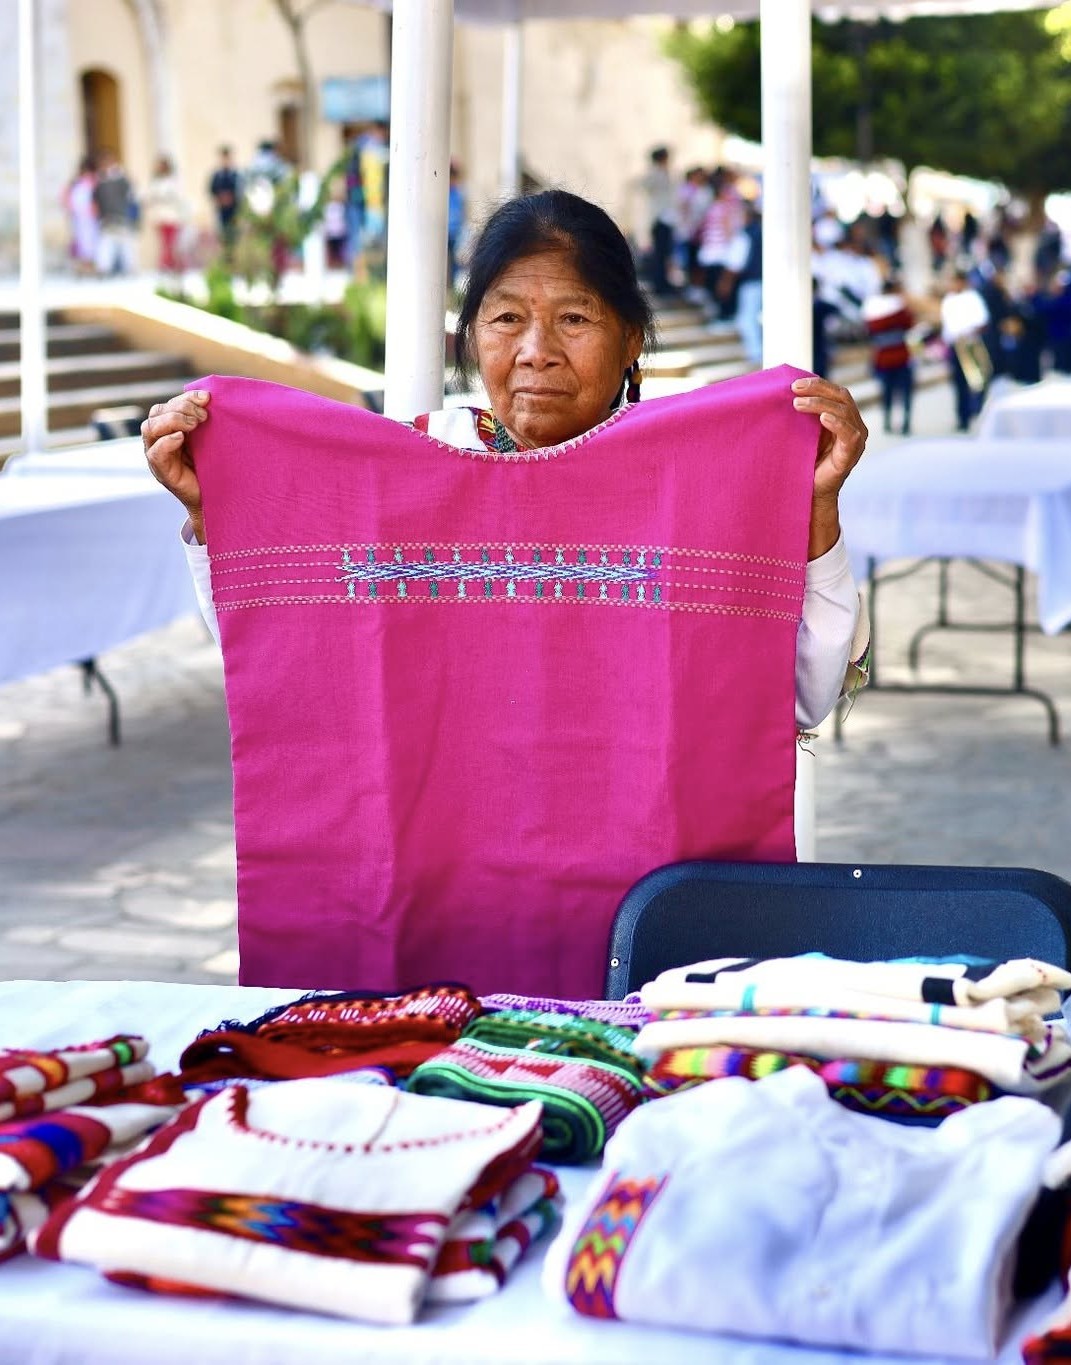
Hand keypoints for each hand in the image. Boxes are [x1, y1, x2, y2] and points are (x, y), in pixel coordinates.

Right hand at [142, 390, 209, 543]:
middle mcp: (160, 440)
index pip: (168, 405)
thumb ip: (205, 420)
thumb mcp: (211, 439)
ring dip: (172, 421)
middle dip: (181, 408)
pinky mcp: (162, 472)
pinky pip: (155, 453)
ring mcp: (158, 456)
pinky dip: (166, 442)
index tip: (207, 398)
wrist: (218, 499)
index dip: (186, 398)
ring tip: (194, 424)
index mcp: (170, 430)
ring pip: (150, 428)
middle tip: (203, 416)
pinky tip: (180, 437)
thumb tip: (211, 396)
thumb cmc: (216, 467)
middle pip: (157, 413)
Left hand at [791, 375, 867, 558]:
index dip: (817, 384)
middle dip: (818, 389)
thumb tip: (783, 391)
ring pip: (844, 411)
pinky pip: (849, 434)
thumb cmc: (803, 463)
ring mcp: (856, 439)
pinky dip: (837, 423)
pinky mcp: (851, 454)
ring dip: (820, 404)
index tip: (793, 383)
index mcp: (844, 417)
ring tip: (798, 404)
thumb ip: (802, 414)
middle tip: (794, 389)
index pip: (835, 392)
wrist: (809, 494)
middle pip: (841, 396)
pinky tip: (822, 418)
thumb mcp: (802, 433)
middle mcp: (854, 425)